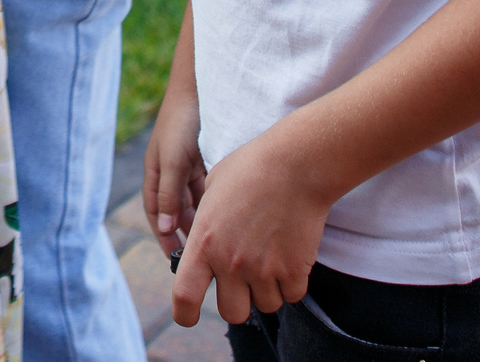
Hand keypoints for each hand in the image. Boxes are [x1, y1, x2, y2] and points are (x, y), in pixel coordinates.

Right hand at [144, 91, 207, 260]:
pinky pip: (208, 190)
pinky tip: (226, 217)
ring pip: (193, 202)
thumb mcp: (173, 160)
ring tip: (215, 242)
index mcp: (155, 173)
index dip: (163, 236)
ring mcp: (188, 166)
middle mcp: (170, 172)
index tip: (176, 259)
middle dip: (184, 233)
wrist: (202, 89)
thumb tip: (164, 229)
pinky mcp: (205, 161)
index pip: (155, 214)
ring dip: (201, 220)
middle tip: (199, 257)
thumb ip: (169, 194)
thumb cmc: (181, 122)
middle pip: (175, 211)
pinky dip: (214, 204)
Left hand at [169, 132, 333, 327]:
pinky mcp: (294, 271)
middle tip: (244, 280)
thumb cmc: (250, 168)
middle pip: (232, 313)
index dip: (184, 314)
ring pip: (265, 305)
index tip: (188, 315)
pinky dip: (292, 283)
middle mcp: (231, 263)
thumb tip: (205, 243)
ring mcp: (264, 270)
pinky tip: (290, 256)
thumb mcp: (212, 190)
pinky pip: (292, 296)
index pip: (185, 298)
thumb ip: (206, 224)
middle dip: (238, 301)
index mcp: (204, 243)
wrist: (295, 164)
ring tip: (270, 257)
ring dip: (267, 290)